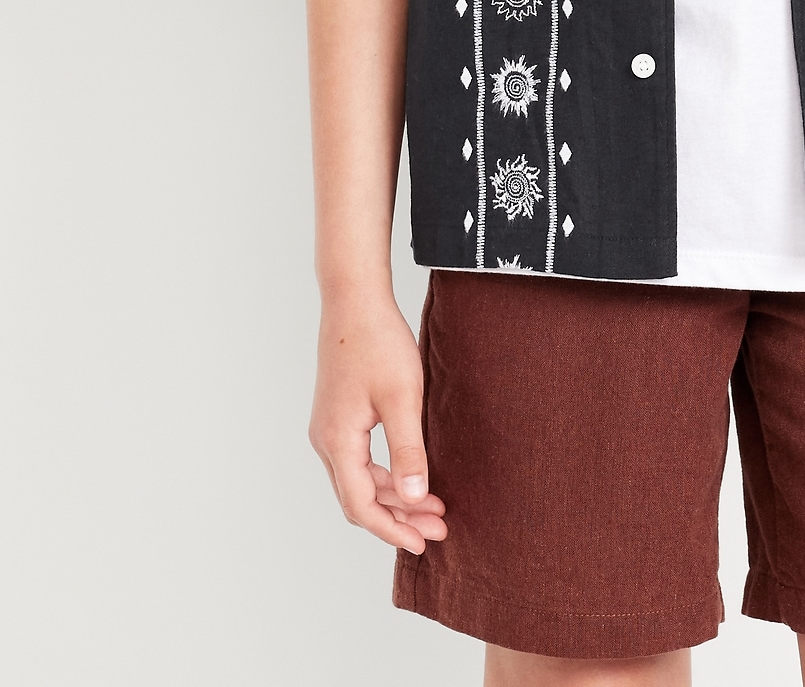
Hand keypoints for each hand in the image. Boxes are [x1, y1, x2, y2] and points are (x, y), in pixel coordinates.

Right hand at [309, 290, 447, 553]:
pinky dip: (386, 475)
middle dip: (399, 517)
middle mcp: (326, 441)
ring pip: (359, 481)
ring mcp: (328, 429)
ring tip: (434, 505)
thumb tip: (416, 498)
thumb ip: (408, 450)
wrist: (354, 300)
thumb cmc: (378, 343)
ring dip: (394, 496)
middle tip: (439, 528)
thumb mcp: (402, 398)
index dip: (393, 529)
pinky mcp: (338, 416)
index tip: (423, 544)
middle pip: (359, 498)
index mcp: (338, 441)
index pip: (361, 506)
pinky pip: (359, 461)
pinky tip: (413, 475)